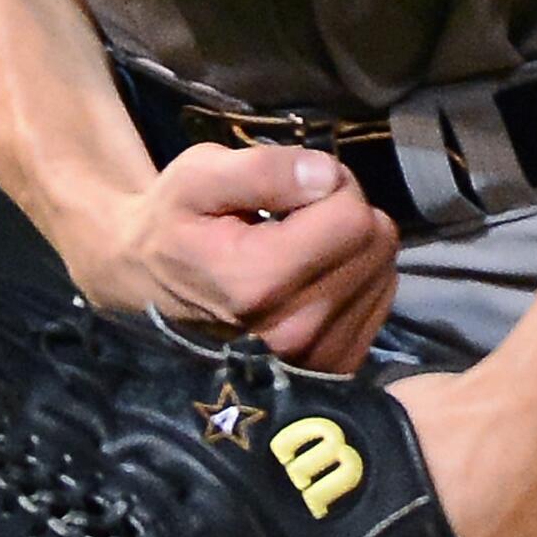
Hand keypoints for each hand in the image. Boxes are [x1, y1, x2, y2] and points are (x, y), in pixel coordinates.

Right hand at [72, 142, 399, 373]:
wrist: (152, 285)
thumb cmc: (176, 222)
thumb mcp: (199, 175)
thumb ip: (263, 170)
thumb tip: (327, 176)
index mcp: (257, 281)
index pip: (352, 215)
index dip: (328, 183)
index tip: (290, 190)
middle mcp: (293, 330)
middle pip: (375, 240)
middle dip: (343, 210)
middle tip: (294, 215)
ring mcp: (316, 356)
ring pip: (384, 265)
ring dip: (352, 242)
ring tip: (301, 244)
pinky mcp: (335, 366)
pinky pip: (383, 296)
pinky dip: (357, 274)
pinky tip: (316, 273)